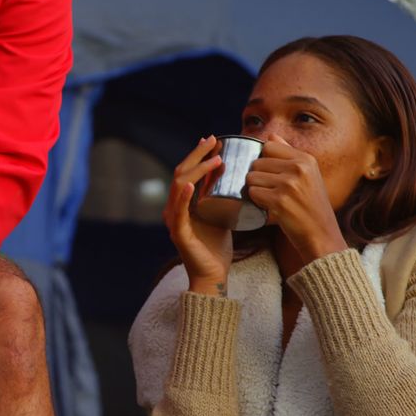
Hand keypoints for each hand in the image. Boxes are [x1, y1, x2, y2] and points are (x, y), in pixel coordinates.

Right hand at [163, 135, 233, 295]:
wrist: (213, 274)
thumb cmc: (218, 246)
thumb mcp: (222, 215)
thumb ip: (223, 198)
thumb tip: (241, 178)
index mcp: (182, 202)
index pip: (186, 172)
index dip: (197, 154)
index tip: (212, 141)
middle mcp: (174, 208)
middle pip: (181, 173)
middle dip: (197, 155)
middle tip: (213, 141)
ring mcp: (174, 220)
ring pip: (179, 186)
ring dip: (197, 170)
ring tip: (214, 159)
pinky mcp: (178, 233)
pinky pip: (178, 212)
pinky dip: (183, 197)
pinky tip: (191, 185)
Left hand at [245, 134, 347, 263]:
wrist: (322, 236)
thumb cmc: (312, 207)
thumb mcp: (308, 176)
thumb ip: (288, 155)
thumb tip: (270, 137)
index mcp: (306, 159)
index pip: (269, 146)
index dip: (264, 161)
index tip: (272, 175)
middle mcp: (299, 168)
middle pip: (257, 162)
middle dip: (259, 177)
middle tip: (273, 191)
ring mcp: (289, 184)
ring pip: (252, 177)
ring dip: (256, 190)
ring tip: (272, 199)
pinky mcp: (279, 201)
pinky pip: (253, 193)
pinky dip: (256, 202)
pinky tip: (270, 208)